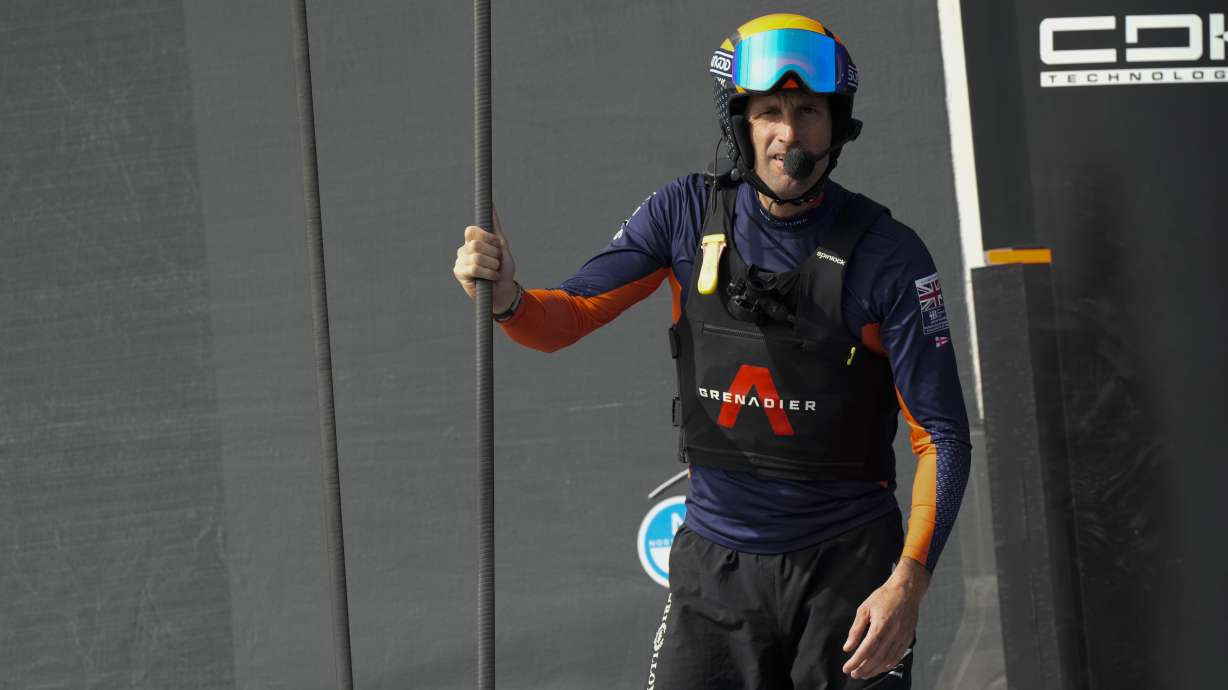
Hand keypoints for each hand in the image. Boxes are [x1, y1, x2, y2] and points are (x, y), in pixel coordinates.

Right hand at [453, 208, 517, 312]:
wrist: (504, 290)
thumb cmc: (503, 268)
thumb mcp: (502, 245)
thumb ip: (494, 225)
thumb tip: (490, 203)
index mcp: (472, 240)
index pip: (472, 230)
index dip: (488, 238)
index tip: (497, 245)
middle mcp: (464, 249)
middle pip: (476, 244)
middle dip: (493, 254)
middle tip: (497, 262)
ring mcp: (460, 261)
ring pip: (477, 257)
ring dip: (493, 265)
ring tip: (494, 271)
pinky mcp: (459, 273)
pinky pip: (475, 268)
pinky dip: (488, 273)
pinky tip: (490, 278)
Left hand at [841, 557, 929, 679]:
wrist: (906, 590)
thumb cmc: (884, 597)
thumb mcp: (864, 609)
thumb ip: (856, 630)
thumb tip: (848, 647)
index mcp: (881, 624)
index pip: (866, 649)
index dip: (856, 661)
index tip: (847, 668)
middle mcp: (893, 633)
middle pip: (877, 657)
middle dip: (864, 668)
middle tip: (854, 675)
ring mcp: (903, 636)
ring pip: (888, 659)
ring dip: (875, 669)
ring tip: (864, 674)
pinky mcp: (908, 638)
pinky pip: (898, 656)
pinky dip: (888, 664)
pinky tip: (880, 668)